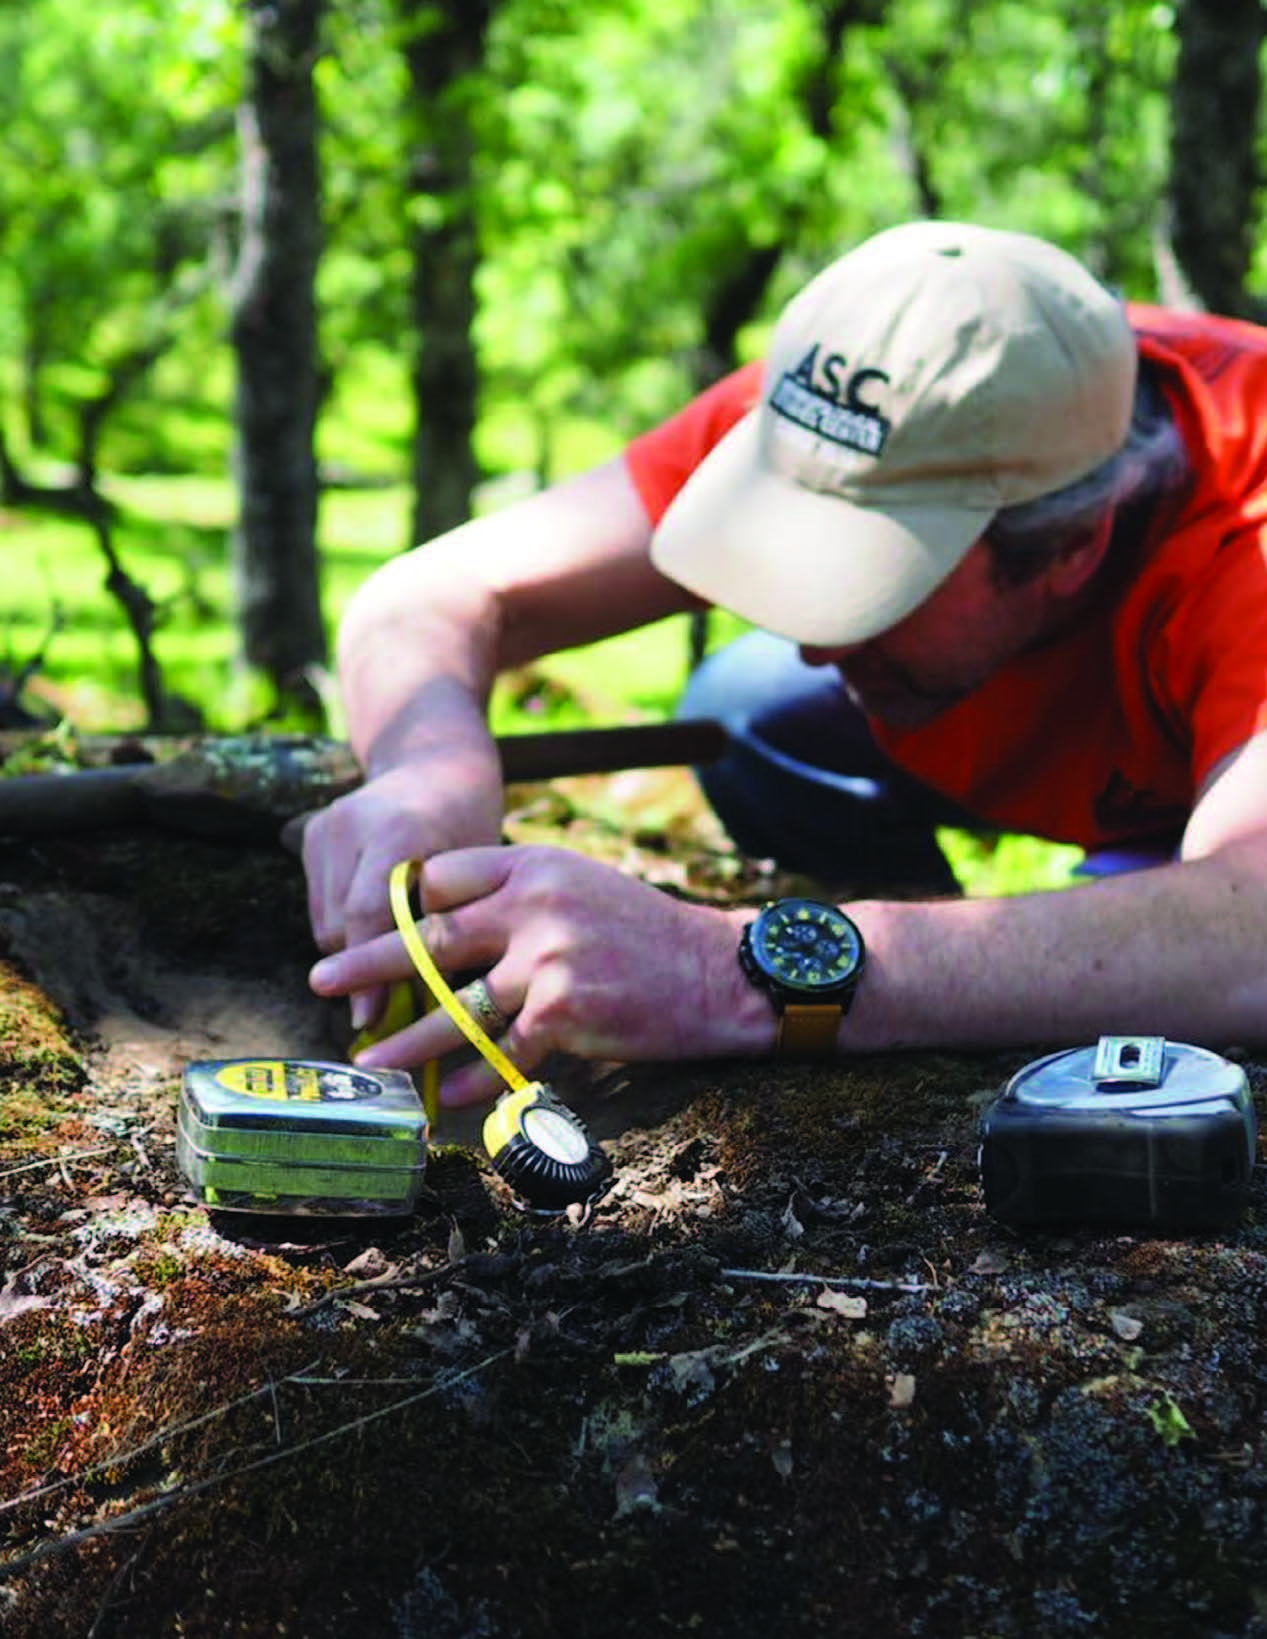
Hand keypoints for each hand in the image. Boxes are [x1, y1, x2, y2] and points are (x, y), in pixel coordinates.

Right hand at [300, 763, 502, 1028]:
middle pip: (340, 924)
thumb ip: (453, 923)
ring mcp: (325, 828)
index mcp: (397, 830)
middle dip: (361, 972)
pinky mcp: (311, 836)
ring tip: (386, 976)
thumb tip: (438, 1007)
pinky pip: (320, 906)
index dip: (368, 971)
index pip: (368, 913)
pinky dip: (344, 929)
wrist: (435, 762)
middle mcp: (350, 825)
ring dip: (352, 953)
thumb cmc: (471, 824)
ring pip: (325, 922)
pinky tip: (375, 932)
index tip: (370, 1019)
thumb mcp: (477, 870)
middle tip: (384, 1016)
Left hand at [308, 843, 769, 1105]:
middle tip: (320, 981)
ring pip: (455, 1006)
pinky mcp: (565, 1011)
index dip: (401, 903)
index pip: (443, 876)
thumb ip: (520, 895)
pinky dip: (471, 1077)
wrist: (718, 973)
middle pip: (430, 938)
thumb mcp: (580, 886)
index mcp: (533, 864)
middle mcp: (534, 904)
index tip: (367, 925)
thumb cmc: (647, 933)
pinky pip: (500, 1051)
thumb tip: (451, 925)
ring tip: (365, 1059)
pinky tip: (446, 1096)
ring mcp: (548, 958)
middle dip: (368, 964)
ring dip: (404, 1040)